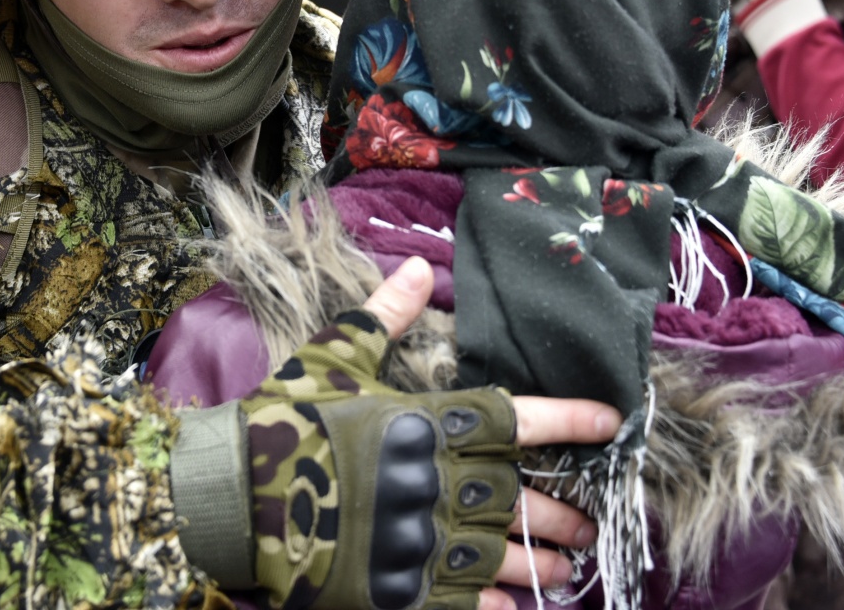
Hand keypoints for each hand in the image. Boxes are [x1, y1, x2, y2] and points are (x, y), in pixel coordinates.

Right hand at [242, 257, 620, 609]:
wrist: (232, 491)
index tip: (611, 422)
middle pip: (521, 498)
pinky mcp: (395, 586)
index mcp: (425, 421)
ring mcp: (417, 539)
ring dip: (541, 564)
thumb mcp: (334, 354)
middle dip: (563, 511)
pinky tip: (516, 607)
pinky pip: (463, 602)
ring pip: (502, 556)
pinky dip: (495, 606)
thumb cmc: (285, 416)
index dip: (571, 419)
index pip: (518, 418)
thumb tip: (419, 268)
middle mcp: (433, 481)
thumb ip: (386, 316)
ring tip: (565, 570)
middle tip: (590, 522)